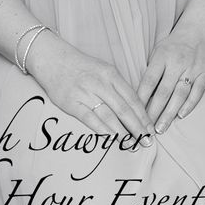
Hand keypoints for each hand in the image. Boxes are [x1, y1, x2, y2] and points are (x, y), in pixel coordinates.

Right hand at [32, 41, 151, 138]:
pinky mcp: (71, 103)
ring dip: (122, 132)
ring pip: (108, 115)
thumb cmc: (82, 67)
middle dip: (138, 127)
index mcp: (111, 74)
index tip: (151, 128)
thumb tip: (135, 108)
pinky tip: (112, 138)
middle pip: (124, 109)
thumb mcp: (104, 69)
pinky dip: (102, 129)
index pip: (132, 98)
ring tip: (132, 144)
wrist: (53, 59)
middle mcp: (100, 83)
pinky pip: (89, 118)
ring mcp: (85, 93)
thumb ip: (118, 87)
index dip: (143, 115)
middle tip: (147, 141)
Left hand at [138, 22, 204, 132]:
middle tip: (146, 130)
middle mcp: (177, 62)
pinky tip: (181, 115)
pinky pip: (197, 91)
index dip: (141, 100)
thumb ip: (151, 71)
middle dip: (153, 113)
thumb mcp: (158, 51)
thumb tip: (139, 97)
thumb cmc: (174, 44)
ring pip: (179, 94)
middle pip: (163, 92)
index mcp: (161, 56)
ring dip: (169, 113)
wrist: (198, 29)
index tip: (134, 115)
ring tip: (161, 128)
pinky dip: (189, 104)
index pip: (149, 81)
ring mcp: (193, 67)